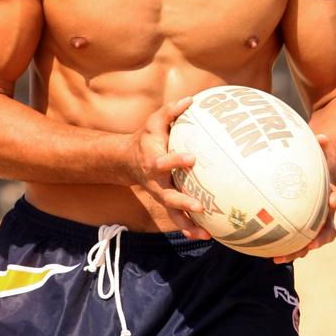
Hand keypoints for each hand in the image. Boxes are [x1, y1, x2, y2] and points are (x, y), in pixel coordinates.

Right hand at [129, 97, 210, 240]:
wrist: (129, 160)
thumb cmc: (147, 137)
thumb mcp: (155, 121)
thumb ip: (171, 111)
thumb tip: (191, 99)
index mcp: (153, 161)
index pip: (163, 162)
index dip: (176, 160)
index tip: (192, 158)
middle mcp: (156, 182)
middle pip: (167, 196)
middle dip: (183, 202)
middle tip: (201, 206)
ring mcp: (160, 195)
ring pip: (172, 213)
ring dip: (188, 224)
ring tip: (206, 233)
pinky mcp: (166, 202)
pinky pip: (178, 218)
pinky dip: (190, 229)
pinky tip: (207, 236)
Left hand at [272, 133, 335, 264]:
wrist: (315, 183)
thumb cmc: (315, 167)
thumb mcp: (319, 156)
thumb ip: (319, 148)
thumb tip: (321, 136)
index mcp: (333, 196)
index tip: (333, 200)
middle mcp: (327, 215)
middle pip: (330, 230)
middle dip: (321, 238)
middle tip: (312, 244)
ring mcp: (316, 227)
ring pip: (312, 243)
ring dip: (300, 251)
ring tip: (283, 257)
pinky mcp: (303, 233)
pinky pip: (297, 245)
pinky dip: (287, 251)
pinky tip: (272, 256)